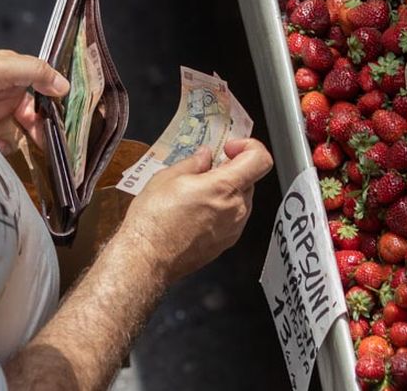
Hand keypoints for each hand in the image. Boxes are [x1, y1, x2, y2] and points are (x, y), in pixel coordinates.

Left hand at [0, 48, 69, 153]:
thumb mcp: (3, 66)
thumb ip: (36, 72)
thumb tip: (65, 86)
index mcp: (13, 79)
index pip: (39, 100)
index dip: (48, 114)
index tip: (56, 130)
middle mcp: (2, 98)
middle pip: (28, 121)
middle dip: (35, 133)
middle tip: (44, 146)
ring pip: (12, 135)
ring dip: (15, 141)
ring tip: (9, 142)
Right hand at [122, 138, 273, 282]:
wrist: (146, 258)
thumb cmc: (154, 222)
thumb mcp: (167, 178)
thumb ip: (193, 163)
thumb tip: (204, 156)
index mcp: (224, 187)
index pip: (260, 160)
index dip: (249, 147)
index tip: (229, 147)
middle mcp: (236, 209)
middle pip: (249, 178)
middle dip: (230, 169)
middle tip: (206, 169)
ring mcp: (233, 228)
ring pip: (241, 198)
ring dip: (225, 190)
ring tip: (196, 192)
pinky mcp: (226, 242)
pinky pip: (233, 217)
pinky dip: (221, 208)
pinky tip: (196, 210)